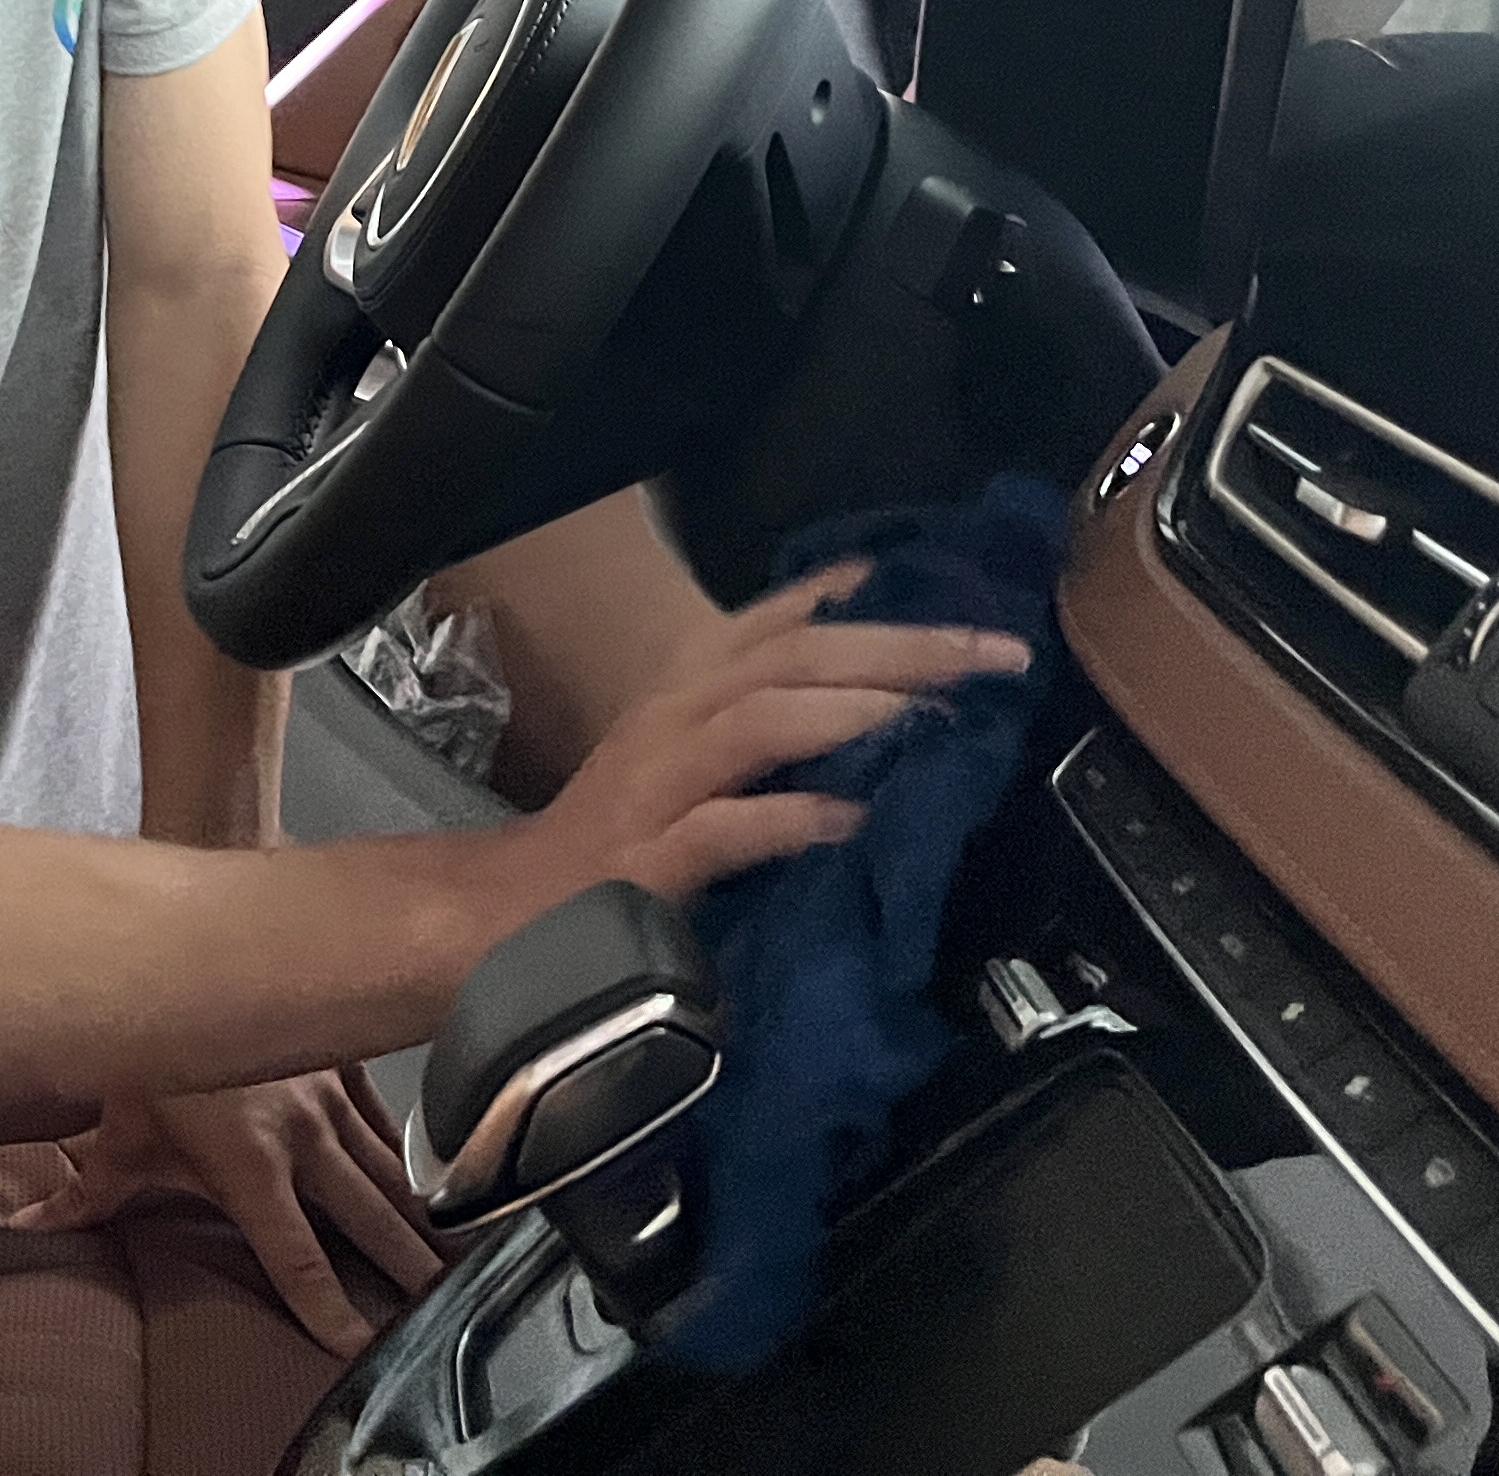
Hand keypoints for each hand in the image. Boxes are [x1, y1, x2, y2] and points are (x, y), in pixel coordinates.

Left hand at [15, 1068, 446, 1358]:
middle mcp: (301, 1136)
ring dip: (420, 1208)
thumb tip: (26, 1228)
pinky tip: (428, 1170)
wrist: (187, 957)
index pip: (295, 1255)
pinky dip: (404, 1146)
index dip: (328, 1307)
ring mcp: (328, 1096)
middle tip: (442, 1299)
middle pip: (366, 1216)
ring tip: (460, 1246)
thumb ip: (81, 1196)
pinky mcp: (339, 1063)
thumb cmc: (149, 1052)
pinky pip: (382, 1113)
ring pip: (388, 1166)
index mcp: (250, 1166)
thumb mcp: (115, 1133)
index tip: (358, 1344)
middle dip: (408, 1262)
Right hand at [519, 562, 1034, 910]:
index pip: (776, 621)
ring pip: (761, 720)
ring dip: (853, 710)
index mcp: (688, 688)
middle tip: (989, 653)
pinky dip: (791, 818)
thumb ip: (770, 719)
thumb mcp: (692, 754)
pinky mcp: (648, 858)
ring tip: (932, 714)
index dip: (859, 596)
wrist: (508, 914)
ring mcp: (660, 784)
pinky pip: (727, 828)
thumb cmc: (615, 835)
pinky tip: (848, 821)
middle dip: (900, 647)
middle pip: (794, 658)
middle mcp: (676, 717)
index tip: (940, 584)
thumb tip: (878, 697)